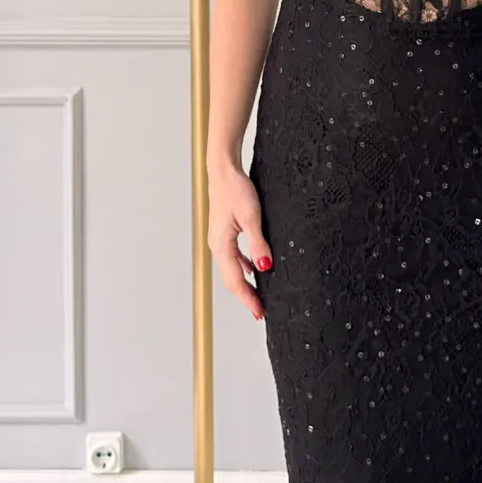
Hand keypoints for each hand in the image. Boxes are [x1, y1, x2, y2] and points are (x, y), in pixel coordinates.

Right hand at [208, 160, 271, 323]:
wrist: (224, 169)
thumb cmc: (235, 188)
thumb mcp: (252, 217)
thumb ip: (258, 245)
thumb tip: (264, 268)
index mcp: (221, 246)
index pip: (235, 281)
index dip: (248, 299)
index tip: (260, 313)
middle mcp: (218, 246)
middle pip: (231, 279)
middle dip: (246, 297)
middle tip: (260, 312)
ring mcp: (220, 240)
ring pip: (232, 269)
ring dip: (245, 284)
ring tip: (258, 296)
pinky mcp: (225, 232)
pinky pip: (234, 257)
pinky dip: (244, 268)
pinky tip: (254, 270)